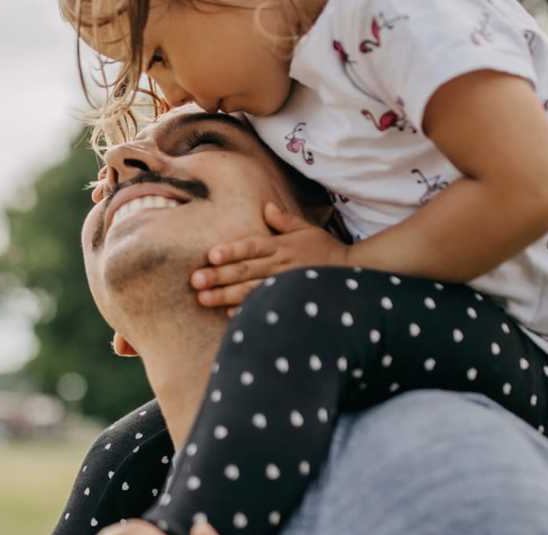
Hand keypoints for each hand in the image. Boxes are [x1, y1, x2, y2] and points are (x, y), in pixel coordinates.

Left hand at [192, 202, 348, 310]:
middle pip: (245, 269)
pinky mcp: (290, 298)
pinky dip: (248, 310)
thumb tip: (266, 207)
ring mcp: (284, 283)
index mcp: (281, 245)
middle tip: (195, 281)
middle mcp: (280, 263)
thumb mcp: (306, 229)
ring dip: (226, 295)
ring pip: (250, 289)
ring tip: (203, 299)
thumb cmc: (325, 249)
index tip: (211, 255)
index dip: (231, 250)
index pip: (252, 246)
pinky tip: (229, 314)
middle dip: (218, 275)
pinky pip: (266, 304)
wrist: (352, 270)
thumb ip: (284, 221)